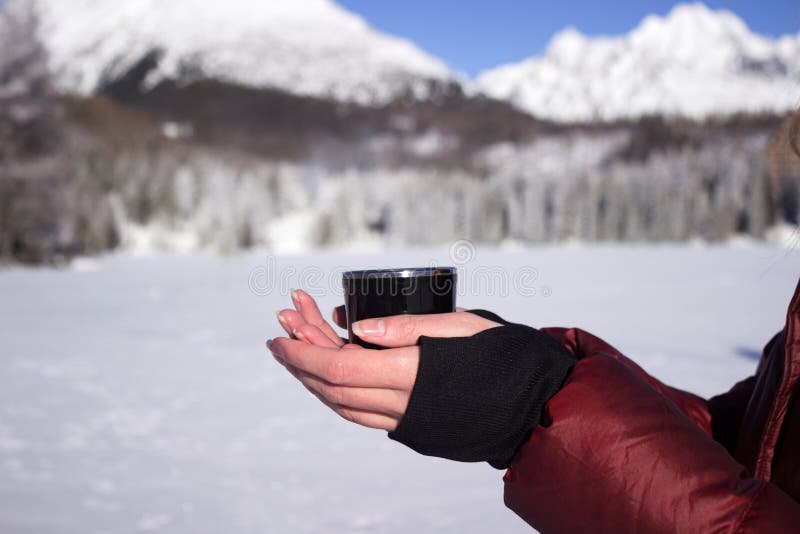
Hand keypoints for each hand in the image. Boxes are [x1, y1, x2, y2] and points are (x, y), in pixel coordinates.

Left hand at [268, 291, 500, 430]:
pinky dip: (337, 393)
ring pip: (344, 404)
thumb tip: (358, 327)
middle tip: (278, 336)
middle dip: (299, 362)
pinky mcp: (413, 428)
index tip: (279, 335)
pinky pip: (361, 414)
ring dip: (314, 378)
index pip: (341, 366)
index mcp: (413, 374)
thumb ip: (409, 327)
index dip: (304, 352)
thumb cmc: (504, 356)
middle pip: (333, 387)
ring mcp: (408, 421)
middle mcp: (404, 404)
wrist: (534, 405)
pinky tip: (330, 372)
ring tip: (297, 349)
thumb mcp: (461, 326)